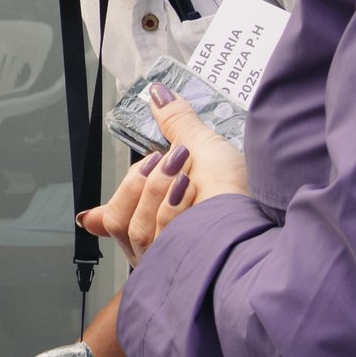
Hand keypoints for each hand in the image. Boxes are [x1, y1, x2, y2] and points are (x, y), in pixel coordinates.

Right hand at [79, 86, 248, 265]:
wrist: (264, 216)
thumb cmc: (239, 193)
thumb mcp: (202, 147)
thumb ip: (174, 122)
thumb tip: (158, 93)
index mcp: (159, 219)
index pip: (113, 223)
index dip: (99, 218)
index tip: (91, 214)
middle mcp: (159, 244)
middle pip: (117, 220)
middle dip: (137, 184)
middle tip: (161, 164)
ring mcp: (164, 256)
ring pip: (132, 226)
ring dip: (156, 190)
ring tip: (183, 174)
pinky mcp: (172, 263)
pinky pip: (152, 233)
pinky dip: (171, 206)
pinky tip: (188, 191)